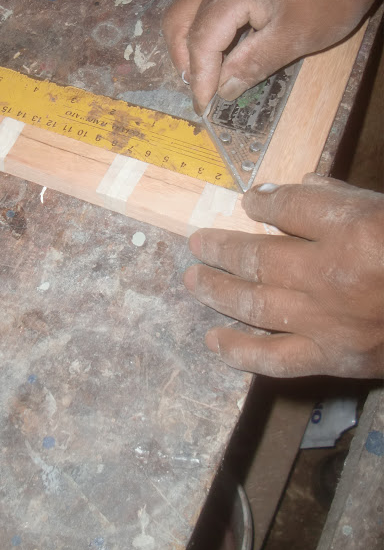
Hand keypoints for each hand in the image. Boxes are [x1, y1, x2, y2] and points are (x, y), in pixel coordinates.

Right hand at [162, 0, 383, 113]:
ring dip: (190, 44)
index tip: (204, 106)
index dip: (199, 78)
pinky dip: (203, 29)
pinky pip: (203, 2)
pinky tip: (222, 48)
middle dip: (185, 60)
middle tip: (202, 88)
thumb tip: (223, 89)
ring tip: (209, 72)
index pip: (200, 41)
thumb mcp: (295, 37)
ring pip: (185, 10)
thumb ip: (253, 64)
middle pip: (177, 21)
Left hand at [184, 175, 383, 377]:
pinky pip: (275, 359)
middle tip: (197, 244)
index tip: (247, 203)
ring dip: (217, 290)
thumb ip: (339, 198)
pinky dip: (239, 352)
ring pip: (255, 304)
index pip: (287, 207)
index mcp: (355, 229)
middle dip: (221, 248)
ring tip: (193, 280)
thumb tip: (290, 189)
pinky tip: (213, 341)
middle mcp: (333, 275)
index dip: (261, 203)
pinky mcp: (332, 359)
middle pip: (258, 256)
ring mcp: (328, 322)